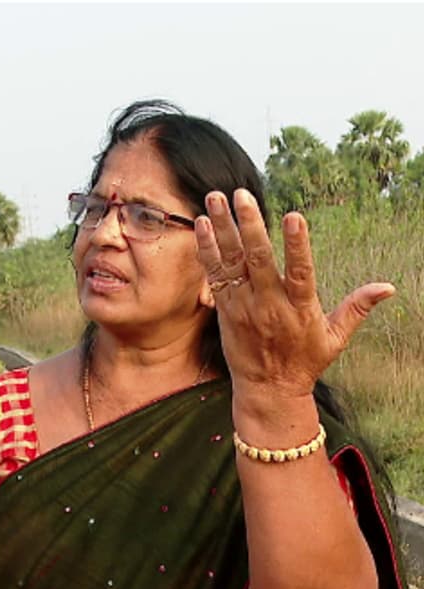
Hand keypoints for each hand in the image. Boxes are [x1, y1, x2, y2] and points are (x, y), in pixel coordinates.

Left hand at [195, 189, 394, 401]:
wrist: (267, 390)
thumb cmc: (304, 362)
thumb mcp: (335, 338)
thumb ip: (357, 307)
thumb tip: (388, 287)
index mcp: (299, 308)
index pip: (300, 271)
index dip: (297, 244)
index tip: (293, 216)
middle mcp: (268, 304)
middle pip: (258, 259)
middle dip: (249, 226)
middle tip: (242, 196)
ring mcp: (243, 305)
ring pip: (231, 261)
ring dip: (222, 228)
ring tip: (215, 197)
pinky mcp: (224, 308)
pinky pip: (214, 274)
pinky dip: (207, 249)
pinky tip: (202, 224)